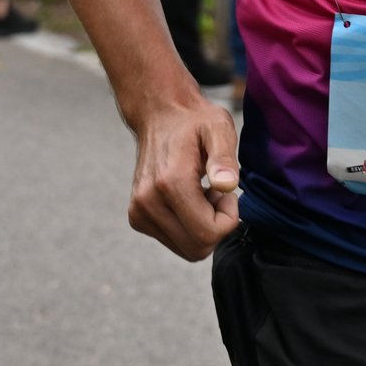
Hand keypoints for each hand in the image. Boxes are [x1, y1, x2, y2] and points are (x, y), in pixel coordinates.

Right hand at [126, 95, 239, 260]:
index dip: (228, 218)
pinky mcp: (137, 218)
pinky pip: (174, 242)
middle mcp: (148, 202)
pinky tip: (189, 199)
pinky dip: (188, 227)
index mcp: (170, 182)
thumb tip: (227, 185)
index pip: (207, 233)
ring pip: (186, 249)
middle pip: (196, 248)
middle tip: (216, 193)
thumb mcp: (218, 128)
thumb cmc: (194, 122)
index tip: (226, 191)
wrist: (159, 116)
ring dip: (202, 227)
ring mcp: (139, 212)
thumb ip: (224, 157)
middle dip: (216, 226)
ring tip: (202, 193)